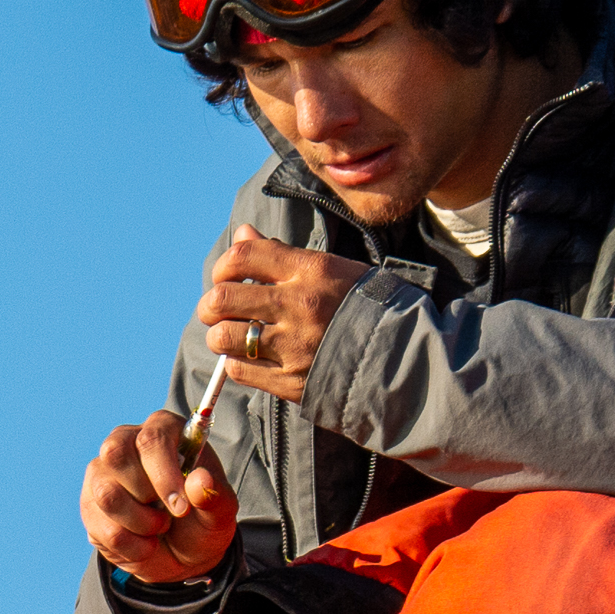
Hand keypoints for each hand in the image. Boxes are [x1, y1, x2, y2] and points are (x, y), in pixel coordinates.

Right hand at [81, 410, 235, 583]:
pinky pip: (100, 525)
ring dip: (140, 523)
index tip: (181, 507)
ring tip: (158, 528)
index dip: (164, 474)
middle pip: (116, 453)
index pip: (152, 438)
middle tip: (168, 515)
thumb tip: (200, 480)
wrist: (181, 556)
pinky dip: (129, 545)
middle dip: (145, 495)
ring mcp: (102, 473)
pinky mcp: (89, 503)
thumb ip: (213, 496)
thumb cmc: (201, 522)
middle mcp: (126, 443)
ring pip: (107, 494)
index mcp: (164, 432)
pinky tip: (144, 544)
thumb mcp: (219, 514)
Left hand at [194, 227, 363, 402]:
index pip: (243, 256)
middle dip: (211, 304)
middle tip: (217, 309)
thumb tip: (242, 232)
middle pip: (223, 297)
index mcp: (312, 271)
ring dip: (219, 336)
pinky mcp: (290, 381)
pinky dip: (236, 363)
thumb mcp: (332, 269)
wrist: (403, 356)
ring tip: (231, 336)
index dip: (224, 266)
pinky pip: (239, 369)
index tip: (226, 276)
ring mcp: (294, 345)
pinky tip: (250, 358)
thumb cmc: (366, 306)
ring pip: (224, 336)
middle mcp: (299, 305)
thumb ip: (282, 253)